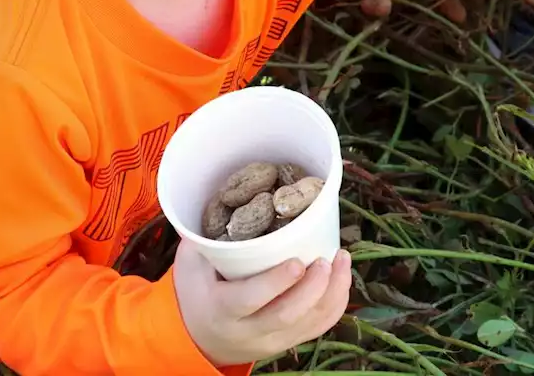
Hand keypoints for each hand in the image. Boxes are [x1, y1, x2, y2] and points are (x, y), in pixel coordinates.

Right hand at [171, 240, 351, 366]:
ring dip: (332, 292)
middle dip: (313, 288)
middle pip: (287, 315)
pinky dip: (336, 303)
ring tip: (342, 259)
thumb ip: (205, 235)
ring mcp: (272, 340)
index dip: (275, 282)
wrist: (199, 337)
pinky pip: (319, 327)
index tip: (296, 262)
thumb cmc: (196, 291)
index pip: (250, 299)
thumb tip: (223, 192)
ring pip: (309, 324)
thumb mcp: (191, 263)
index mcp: (221, 309)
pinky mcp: (288, 342)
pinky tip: (342, 276)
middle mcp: (248, 330)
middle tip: (326, 258)